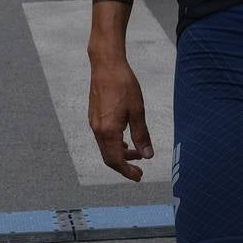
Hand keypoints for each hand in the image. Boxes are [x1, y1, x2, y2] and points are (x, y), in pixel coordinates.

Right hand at [87, 55, 152, 180]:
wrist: (106, 65)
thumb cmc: (123, 85)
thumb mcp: (138, 111)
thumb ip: (141, 135)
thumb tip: (148, 155)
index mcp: (108, 130)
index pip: (115, 160)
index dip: (127, 171)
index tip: (139, 177)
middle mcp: (97, 130)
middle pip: (108, 157)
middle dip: (124, 166)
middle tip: (139, 171)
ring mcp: (94, 123)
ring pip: (105, 147)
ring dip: (120, 154)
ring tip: (137, 154)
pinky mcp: (94, 116)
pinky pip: (103, 138)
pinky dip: (114, 144)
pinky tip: (126, 140)